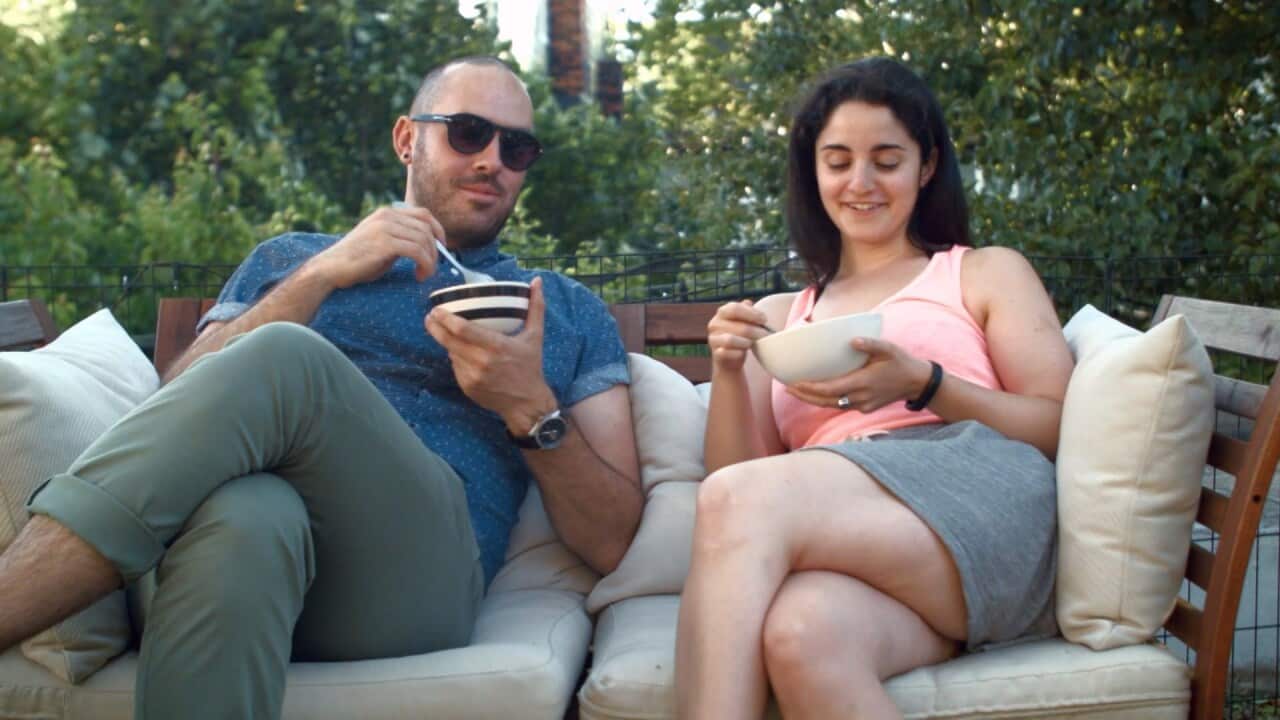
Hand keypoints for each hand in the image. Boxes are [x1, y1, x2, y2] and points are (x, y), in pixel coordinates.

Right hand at [311, 205, 446, 289]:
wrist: (331, 268)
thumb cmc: (357, 261)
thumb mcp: (381, 242)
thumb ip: (401, 238)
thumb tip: (427, 246)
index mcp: (387, 213)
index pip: (424, 214)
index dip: (438, 230)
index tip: (441, 248)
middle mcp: (387, 216)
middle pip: (427, 228)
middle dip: (436, 250)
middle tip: (431, 267)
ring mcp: (385, 228)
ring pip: (424, 240)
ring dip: (430, 261)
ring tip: (423, 274)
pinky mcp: (385, 243)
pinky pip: (417, 251)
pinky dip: (425, 264)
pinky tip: (419, 275)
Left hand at [425, 276, 557, 433]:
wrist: (526, 403)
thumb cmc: (530, 366)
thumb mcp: (535, 336)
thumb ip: (536, 307)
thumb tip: (536, 281)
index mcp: (496, 346)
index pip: (462, 329)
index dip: (445, 318)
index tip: (437, 309)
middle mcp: (481, 361)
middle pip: (449, 340)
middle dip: (435, 327)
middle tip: (430, 316)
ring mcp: (472, 376)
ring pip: (450, 353)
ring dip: (447, 342)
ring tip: (445, 332)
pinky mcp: (467, 387)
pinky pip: (455, 367)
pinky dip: (456, 358)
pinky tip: (461, 353)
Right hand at [707, 299, 771, 373]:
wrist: (730, 359)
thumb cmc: (740, 336)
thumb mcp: (743, 321)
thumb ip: (746, 310)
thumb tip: (748, 302)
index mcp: (722, 312)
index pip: (735, 308)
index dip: (751, 313)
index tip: (764, 320)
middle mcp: (715, 324)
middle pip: (738, 326)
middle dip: (755, 331)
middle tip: (765, 335)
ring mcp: (713, 339)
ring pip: (731, 340)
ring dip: (746, 342)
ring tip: (753, 344)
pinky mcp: (716, 354)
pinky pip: (727, 353)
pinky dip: (738, 353)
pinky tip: (743, 353)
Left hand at [787, 337, 932, 411]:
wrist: (917, 383)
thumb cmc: (901, 362)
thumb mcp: (888, 349)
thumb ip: (870, 344)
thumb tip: (852, 341)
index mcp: (863, 383)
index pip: (830, 389)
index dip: (810, 388)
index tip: (794, 383)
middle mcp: (860, 398)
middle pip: (825, 401)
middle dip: (805, 395)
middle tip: (787, 387)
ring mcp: (862, 405)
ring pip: (831, 405)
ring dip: (813, 399)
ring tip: (796, 391)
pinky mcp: (864, 408)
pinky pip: (840, 405)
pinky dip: (826, 400)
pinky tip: (816, 393)